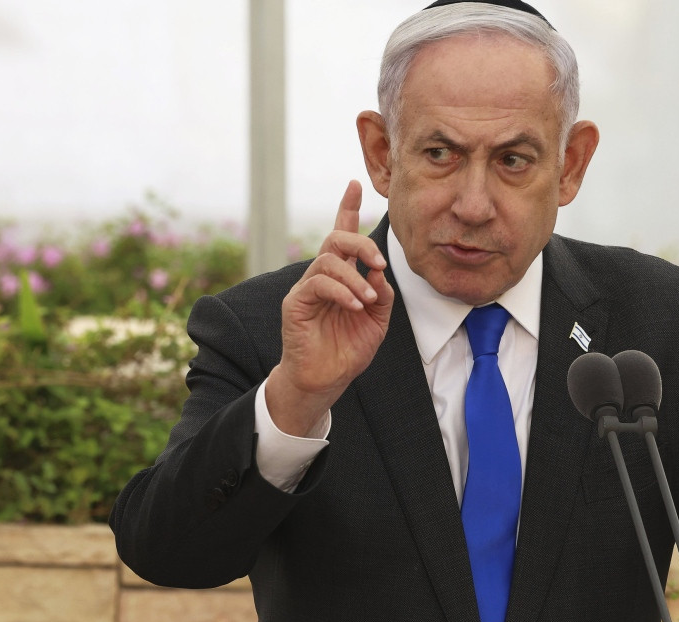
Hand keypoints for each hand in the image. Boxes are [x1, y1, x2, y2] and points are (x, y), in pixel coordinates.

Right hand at [266, 180, 393, 434]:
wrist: (326, 380)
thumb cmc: (348, 350)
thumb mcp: (377, 321)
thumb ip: (382, 294)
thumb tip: (379, 270)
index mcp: (342, 276)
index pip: (343, 235)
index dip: (347, 208)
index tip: (355, 184)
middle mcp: (322, 276)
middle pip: (336, 238)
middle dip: (361, 242)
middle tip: (381, 262)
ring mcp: (307, 288)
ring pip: (328, 260)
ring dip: (354, 277)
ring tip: (367, 299)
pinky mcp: (296, 304)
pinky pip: (318, 284)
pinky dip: (341, 291)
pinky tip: (354, 305)